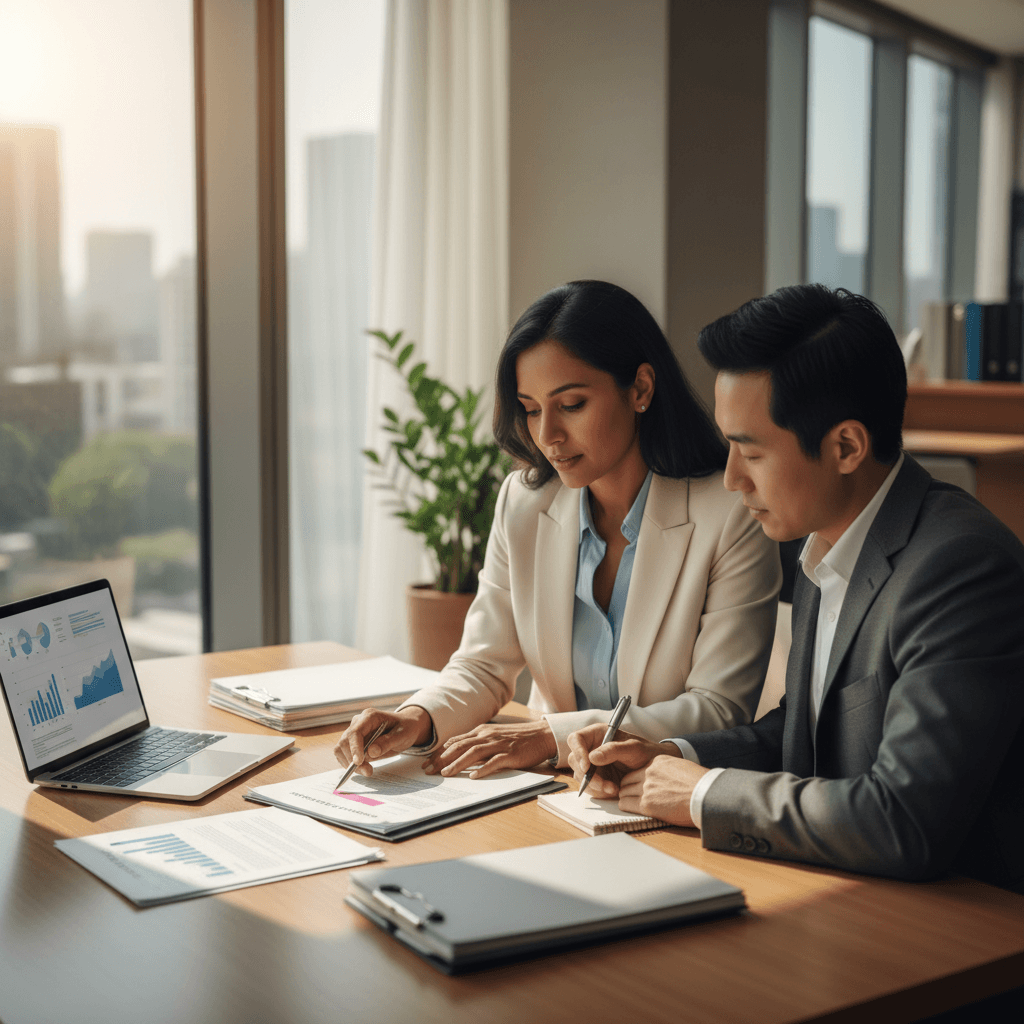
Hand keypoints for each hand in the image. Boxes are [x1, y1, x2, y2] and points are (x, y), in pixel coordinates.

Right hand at [333, 706, 433, 777]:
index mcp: (370, 716)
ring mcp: (354, 732)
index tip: (358, 762)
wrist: (405, 728)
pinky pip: (343, 754)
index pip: (355, 731)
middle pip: (345, 741)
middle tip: (368, 771)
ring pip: (341, 749)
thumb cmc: (405, 728)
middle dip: (353, 759)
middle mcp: (358, 722)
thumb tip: (371, 752)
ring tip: (367, 770)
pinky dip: (349, 764)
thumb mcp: (403, 735)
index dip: (354, 748)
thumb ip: (388, 742)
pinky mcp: (353, 742)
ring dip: (350, 763)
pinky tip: (363, 767)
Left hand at [428, 720, 557, 777]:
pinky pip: (494, 761)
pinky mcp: (511, 754)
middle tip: (429, 770)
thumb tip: (457, 749)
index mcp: (482, 732)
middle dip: (442, 759)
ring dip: (458, 763)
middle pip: (460, 746)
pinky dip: (483, 769)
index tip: (427, 763)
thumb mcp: (494, 736)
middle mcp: (487, 736)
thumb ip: (477, 741)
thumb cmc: (517, 738)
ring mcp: (499, 744)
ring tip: (446, 773)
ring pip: (474, 753)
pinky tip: (474, 777)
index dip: (440, 753)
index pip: (456, 742)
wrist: (542, 735)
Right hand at [567, 724, 681, 798]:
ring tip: (614, 788)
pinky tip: (614, 790)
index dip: (578, 751)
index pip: (576, 739)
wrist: (655, 770)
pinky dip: (599, 791)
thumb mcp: (633, 748)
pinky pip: (589, 787)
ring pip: (580, 776)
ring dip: (595, 785)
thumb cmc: (646, 752)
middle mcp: (591, 749)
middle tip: (603, 784)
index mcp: (597, 735)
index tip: (587, 766)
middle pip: (575, 760)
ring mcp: (593, 765)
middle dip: (587, 775)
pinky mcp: (597, 779)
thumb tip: (592, 757)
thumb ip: (613, 750)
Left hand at [617, 756, 708, 827]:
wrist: (706, 796)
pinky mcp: (646, 804)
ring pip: (624, 792)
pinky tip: (634, 810)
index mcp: (657, 762)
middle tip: (633, 797)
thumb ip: (667, 772)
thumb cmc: (701, 785)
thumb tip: (664, 780)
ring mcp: (645, 787)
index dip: (637, 781)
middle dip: (629, 789)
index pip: (637, 770)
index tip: (639, 788)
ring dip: (627, 798)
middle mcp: (648, 772)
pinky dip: (626, 807)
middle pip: (627, 780)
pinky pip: (625, 804)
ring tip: (634, 805)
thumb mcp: (681, 768)